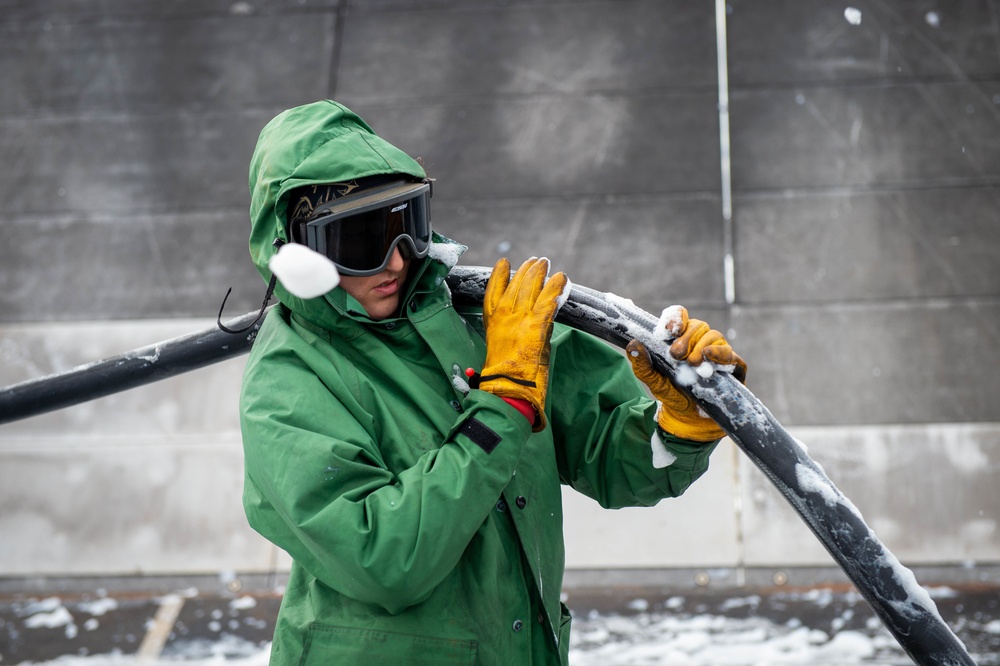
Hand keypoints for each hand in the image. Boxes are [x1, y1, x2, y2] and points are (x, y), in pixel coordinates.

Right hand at [479, 257, 567, 431]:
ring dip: (540, 273)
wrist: (506, 387)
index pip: (492, 291)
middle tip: (535, 261)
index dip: (499, 275)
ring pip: (531, 288)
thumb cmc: (502, 376)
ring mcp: (521, 319)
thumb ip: (510, 333)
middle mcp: (504, 316)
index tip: (503, 264)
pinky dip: (556, 288)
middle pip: (515, 285)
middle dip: (526, 271)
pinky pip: (549, 300)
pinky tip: (561, 278)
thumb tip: (525, 328)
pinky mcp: (537, 325)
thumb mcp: (499, 348)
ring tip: (545, 263)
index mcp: (492, 322)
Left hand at [627, 306, 746, 441]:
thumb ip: (642, 365)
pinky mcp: (733, 367)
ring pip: (715, 336)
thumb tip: (633, 344)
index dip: (676, 318)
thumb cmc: (672, 394)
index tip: (669, 330)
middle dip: (687, 337)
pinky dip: (720, 354)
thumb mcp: (654, 381)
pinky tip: (710, 358)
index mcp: (680, 339)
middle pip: (698, 325)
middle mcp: (700, 342)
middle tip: (676, 354)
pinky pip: (731, 355)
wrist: (691, 419)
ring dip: (702, 346)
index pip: (680, 317)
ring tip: (693, 363)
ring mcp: (717, 353)